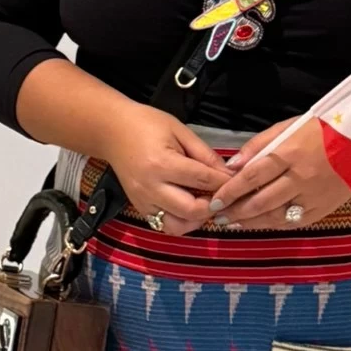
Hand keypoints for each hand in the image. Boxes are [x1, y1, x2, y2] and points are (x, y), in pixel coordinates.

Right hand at [100, 106, 227, 236]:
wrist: (112, 131)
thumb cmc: (147, 124)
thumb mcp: (179, 130)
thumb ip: (204, 153)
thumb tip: (227, 173)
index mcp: (162, 163)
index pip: (202, 180)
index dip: (224, 182)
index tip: (238, 181)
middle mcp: (151, 187)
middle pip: (191, 210)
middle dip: (213, 205)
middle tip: (223, 195)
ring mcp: (143, 202)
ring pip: (177, 226)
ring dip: (196, 220)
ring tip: (206, 204)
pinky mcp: (139, 209)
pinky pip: (164, 225)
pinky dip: (181, 221)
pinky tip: (189, 208)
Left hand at [207, 118, 350, 228]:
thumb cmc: (322, 129)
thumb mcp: (289, 126)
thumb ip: (260, 145)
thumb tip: (233, 165)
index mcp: (291, 152)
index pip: (253, 175)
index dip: (231, 190)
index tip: (214, 199)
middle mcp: (300, 178)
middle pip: (261, 200)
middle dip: (236, 211)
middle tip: (218, 216)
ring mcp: (313, 197)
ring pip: (275, 216)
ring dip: (251, 222)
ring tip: (233, 223)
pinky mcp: (323, 210)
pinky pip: (293, 223)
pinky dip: (274, 225)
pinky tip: (260, 224)